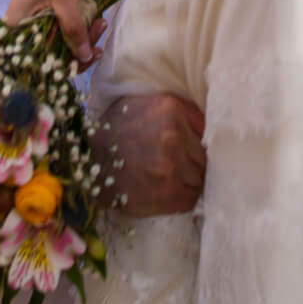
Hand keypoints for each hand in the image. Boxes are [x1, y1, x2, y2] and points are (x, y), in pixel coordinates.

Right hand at [3, 0, 94, 63]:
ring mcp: (36, 22)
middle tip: (99, 35)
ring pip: (60, 42)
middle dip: (78, 48)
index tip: (88, 58)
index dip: (63, 63)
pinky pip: (64, 31)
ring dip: (83, 37)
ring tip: (101, 24)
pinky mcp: (48, 17)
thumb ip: (73, 28)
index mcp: (16, 25)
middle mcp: (22, 28)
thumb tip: (84, 56)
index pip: (37, 58)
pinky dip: (81, 29)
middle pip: (51, 53)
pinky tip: (96, 22)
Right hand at [95, 94, 206, 217]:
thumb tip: (214, 130)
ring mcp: (170, 168)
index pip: (208, 131)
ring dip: (190, 180)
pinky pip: (191, 199)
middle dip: (196, 161)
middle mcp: (174, 137)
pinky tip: (166, 189)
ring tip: (170, 176)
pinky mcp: (166, 196)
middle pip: (206, 156)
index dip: (200, 141)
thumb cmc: (120, 129)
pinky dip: (183, 196)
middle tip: (179, 163)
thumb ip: (184, 112)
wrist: (88, 158)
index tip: (192, 147)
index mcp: (172, 109)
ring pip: (201, 179)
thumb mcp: (151, 104)